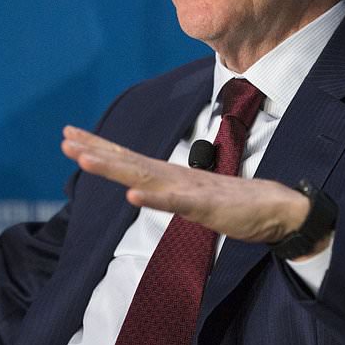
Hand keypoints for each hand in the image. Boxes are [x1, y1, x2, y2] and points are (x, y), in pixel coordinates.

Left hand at [62, 125, 326, 254]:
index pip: (128, 159)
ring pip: (145, 177)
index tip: (70, 136)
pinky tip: (132, 196)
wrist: (279, 209)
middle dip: (96, 149)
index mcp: (172, 177)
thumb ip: (172, 192)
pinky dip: (154, 199)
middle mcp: (176, 177)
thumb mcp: (195, 199)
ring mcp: (190, 190)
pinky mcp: (207, 207)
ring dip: (114, 167)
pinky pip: (177, 203)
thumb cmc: (239, 204)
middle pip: (129, 162)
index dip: (100, 147)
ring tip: (84, 158)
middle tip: (64, 136)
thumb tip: (148, 189)